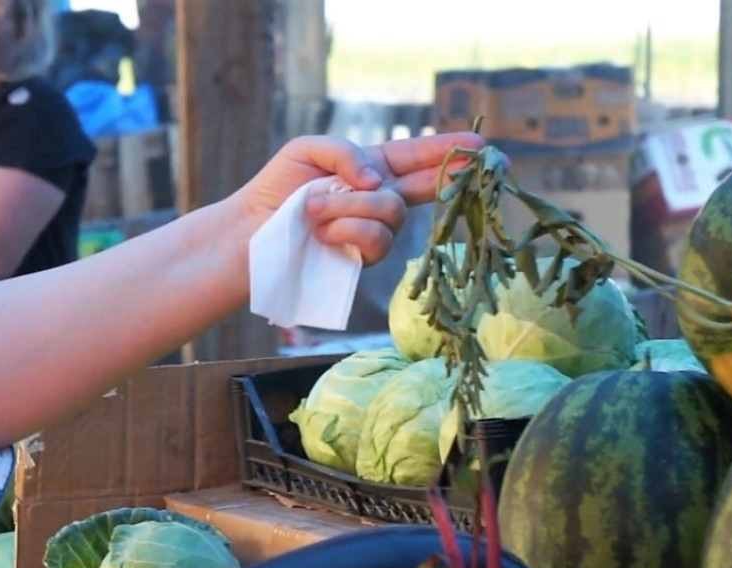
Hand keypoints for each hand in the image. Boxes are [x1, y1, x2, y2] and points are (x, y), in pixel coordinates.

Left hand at [234, 131, 484, 264]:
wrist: (252, 232)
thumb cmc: (277, 189)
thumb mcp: (307, 149)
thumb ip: (347, 152)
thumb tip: (378, 181)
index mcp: (371, 169)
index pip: (416, 157)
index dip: (447, 150)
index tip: (479, 145)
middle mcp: (380, 200)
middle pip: (427, 185)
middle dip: (451, 174)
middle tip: (472, 167)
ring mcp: (373, 230)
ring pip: (392, 211)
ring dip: (349, 205)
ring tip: (315, 208)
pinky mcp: (363, 258)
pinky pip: (374, 237)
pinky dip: (345, 228)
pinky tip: (321, 231)